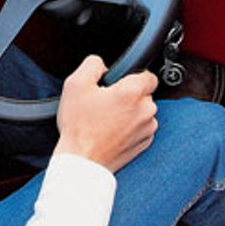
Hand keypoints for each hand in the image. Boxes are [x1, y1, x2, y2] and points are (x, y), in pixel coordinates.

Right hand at [54, 55, 157, 172]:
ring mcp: (147, 128)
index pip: (148, 75)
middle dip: (128, 95)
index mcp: (132, 92)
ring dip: (130, 112)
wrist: (82, 161)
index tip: (119, 84)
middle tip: (106, 103)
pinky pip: (141, 128)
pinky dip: (130, 128)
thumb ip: (93, 64)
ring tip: (107, 119)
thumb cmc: (79, 126)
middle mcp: (146, 110)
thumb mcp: (75, 84)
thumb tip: (102, 64)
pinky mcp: (145, 143)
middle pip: (144, 94)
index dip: (133, 76)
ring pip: (144, 111)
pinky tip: (112, 131)